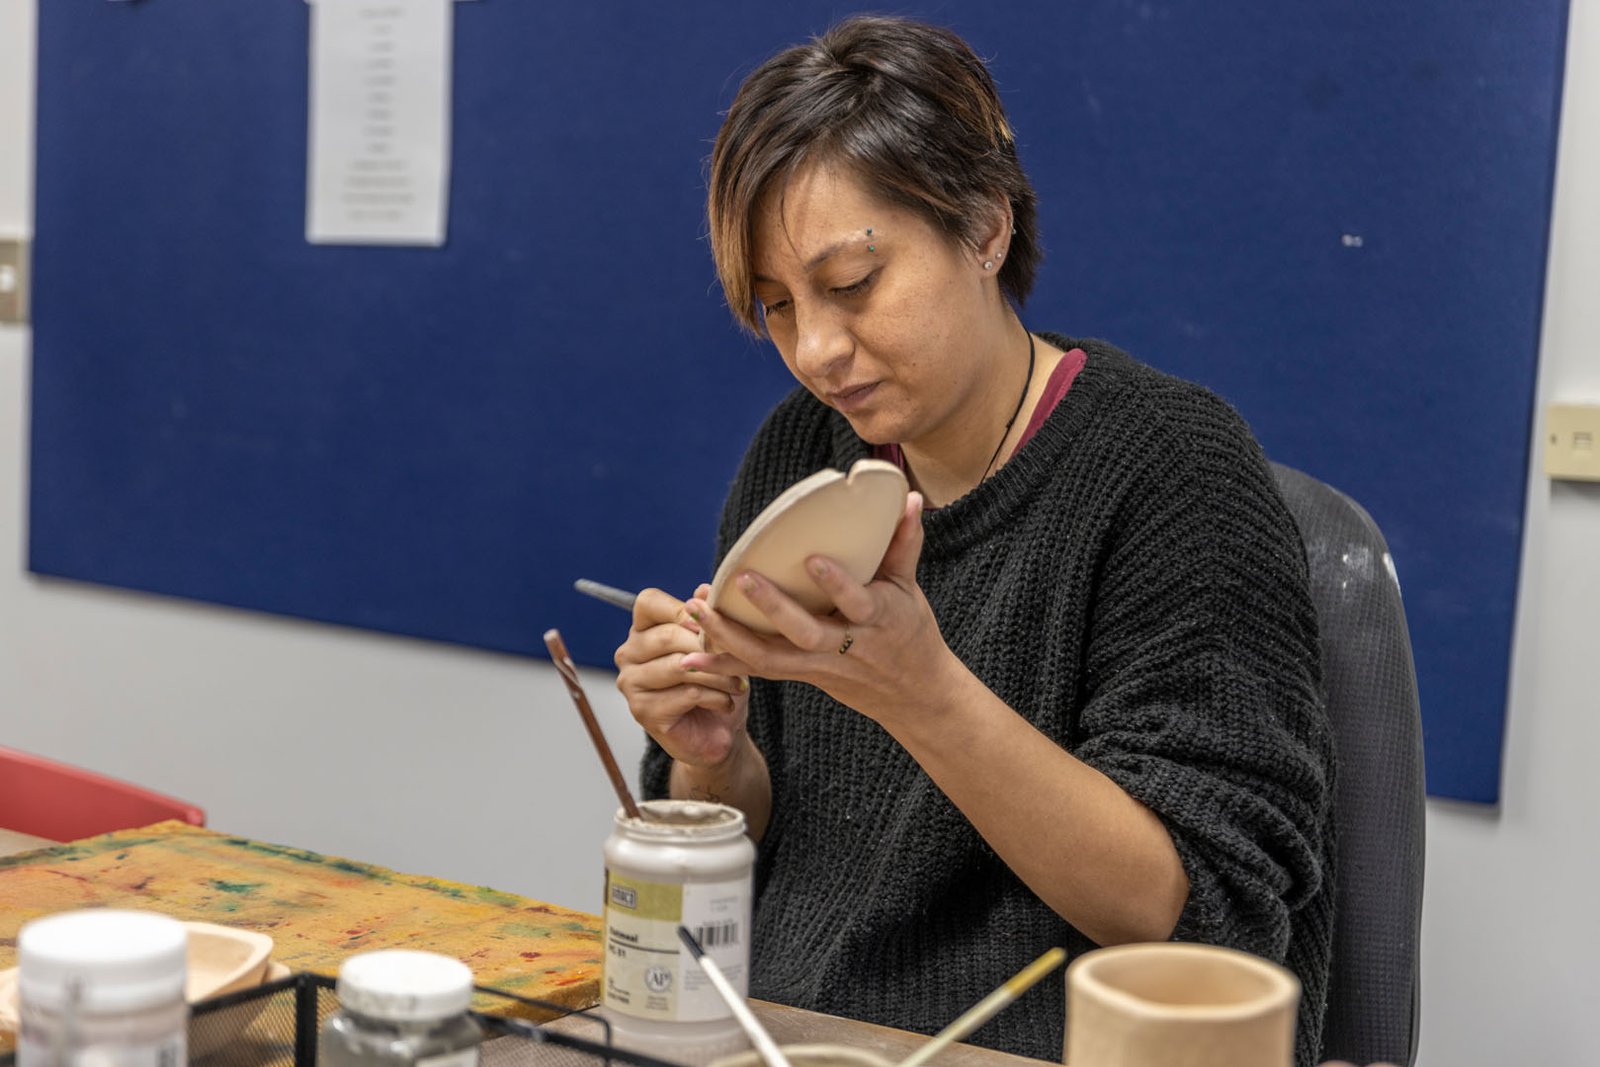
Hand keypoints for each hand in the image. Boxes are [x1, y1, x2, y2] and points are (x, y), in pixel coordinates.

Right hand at [613, 584, 748, 768]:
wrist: (720, 731)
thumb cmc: (719, 683)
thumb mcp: (722, 645)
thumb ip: (711, 616)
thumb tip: (704, 589)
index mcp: (643, 629)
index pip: (648, 602)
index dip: (682, 609)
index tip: (713, 623)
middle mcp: (629, 653)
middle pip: (667, 635)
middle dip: (708, 646)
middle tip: (737, 658)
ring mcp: (631, 683)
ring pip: (679, 666)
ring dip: (717, 675)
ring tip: (738, 683)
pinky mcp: (643, 711)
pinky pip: (686, 694)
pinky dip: (714, 696)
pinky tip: (727, 702)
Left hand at [681, 493, 961, 732]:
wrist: (912, 694)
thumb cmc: (910, 631)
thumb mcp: (909, 589)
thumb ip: (904, 542)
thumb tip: (911, 497)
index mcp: (877, 619)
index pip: (857, 602)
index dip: (836, 584)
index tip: (812, 559)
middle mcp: (846, 646)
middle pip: (805, 634)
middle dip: (772, 609)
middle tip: (741, 580)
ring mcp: (820, 666)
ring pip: (772, 659)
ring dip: (730, 637)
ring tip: (698, 612)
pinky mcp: (801, 677)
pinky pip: (759, 672)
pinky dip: (724, 665)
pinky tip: (690, 658)